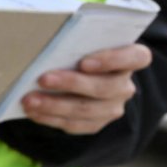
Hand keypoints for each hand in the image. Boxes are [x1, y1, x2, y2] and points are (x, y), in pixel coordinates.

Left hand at [21, 43, 151, 134]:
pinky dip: (50, 118)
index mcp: (131, 59)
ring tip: (29, 100)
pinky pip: (74, 124)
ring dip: (54, 105)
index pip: (137, 58)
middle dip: (71, 83)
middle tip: (43, 79)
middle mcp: (124, 85)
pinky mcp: (96, 123)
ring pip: (86, 110)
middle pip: (104, 87)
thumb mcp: (84, 44)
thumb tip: (46, 42)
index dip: (112, 59)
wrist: (82, 80)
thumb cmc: (81, 53)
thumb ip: (77, 42)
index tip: (84, 61)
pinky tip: (33, 111)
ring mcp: (112, 107)